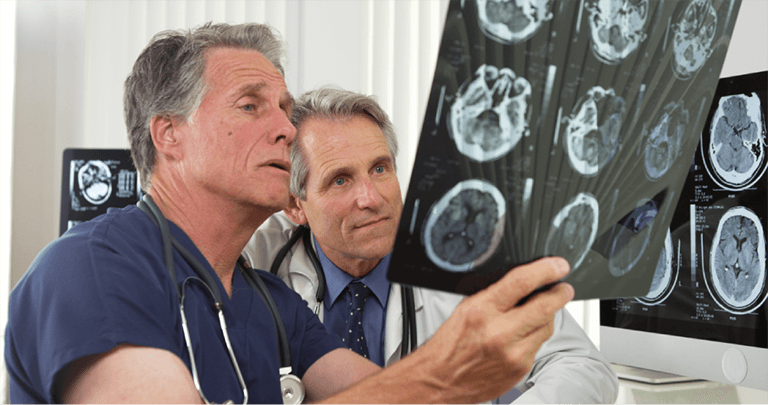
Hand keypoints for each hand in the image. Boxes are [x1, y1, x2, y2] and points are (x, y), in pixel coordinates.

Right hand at [416, 257, 572, 402]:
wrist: (440, 381)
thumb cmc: (449, 344)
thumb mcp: (465, 308)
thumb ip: (494, 294)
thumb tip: (523, 282)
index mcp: (482, 311)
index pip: (521, 282)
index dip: (545, 271)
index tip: (558, 266)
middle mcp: (499, 333)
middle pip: (545, 306)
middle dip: (559, 293)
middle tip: (563, 287)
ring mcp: (513, 354)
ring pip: (547, 327)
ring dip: (547, 315)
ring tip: (539, 311)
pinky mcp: (520, 369)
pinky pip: (539, 346)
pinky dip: (536, 336)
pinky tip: (523, 335)